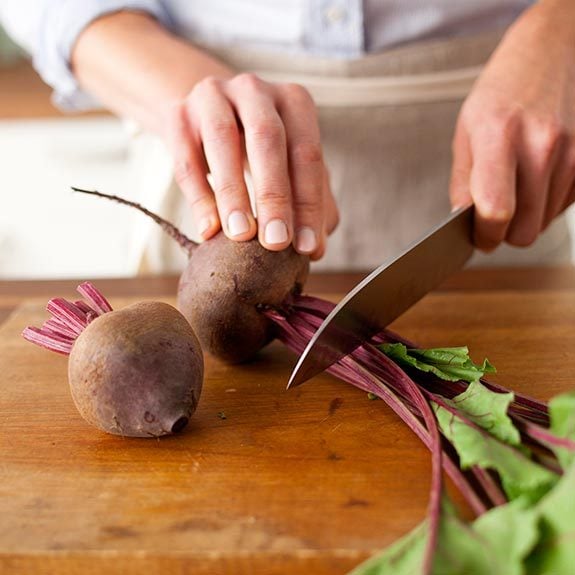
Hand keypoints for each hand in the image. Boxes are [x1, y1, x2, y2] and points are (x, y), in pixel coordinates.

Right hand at [168, 74, 338, 258]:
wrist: (209, 116)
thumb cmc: (262, 149)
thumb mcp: (292, 165)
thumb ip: (311, 201)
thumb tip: (316, 248)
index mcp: (294, 100)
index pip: (307, 154)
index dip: (310, 204)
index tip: (307, 248)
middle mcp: (255, 90)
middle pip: (267, 139)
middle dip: (274, 195)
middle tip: (276, 242)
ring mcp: (213, 97)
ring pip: (223, 142)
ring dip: (233, 193)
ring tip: (241, 235)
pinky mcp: (178, 116)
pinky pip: (186, 160)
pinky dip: (198, 198)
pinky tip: (209, 230)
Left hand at [450, 0, 574, 250]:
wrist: (553, 52)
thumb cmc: (502, 92)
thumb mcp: (467, 130)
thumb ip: (463, 182)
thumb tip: (463, 224)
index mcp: (498, 135)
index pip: (496, 210)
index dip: (485, 235)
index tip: (479, 237)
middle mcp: (541, 144)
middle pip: (525, 231)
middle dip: (505, 232)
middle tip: (495, 215)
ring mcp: (573, 151)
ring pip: (545, 223)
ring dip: (527, 216)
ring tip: (516, 184)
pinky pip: (565, 206)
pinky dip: (548, 203)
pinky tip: (539, 176)